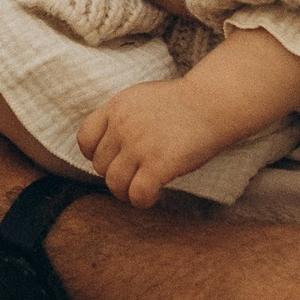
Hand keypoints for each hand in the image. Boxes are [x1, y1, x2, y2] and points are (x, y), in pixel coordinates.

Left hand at [76, 83, 213, 210]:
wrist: (214, 102)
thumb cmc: (184, 104)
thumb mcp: (142, 99)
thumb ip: (122, 119)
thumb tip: (109, 150)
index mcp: (116, 107)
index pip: (85, 139)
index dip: (96, 154)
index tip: (115, 159)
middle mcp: (123, 126)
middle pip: (100, 165)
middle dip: (116, 174)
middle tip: (135, 176)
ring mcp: (139, 145)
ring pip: (114, 184)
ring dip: (126, 192)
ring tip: (142, 189)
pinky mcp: (158, 164)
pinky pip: (137, 195)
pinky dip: (143, 201)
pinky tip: (155, 194)